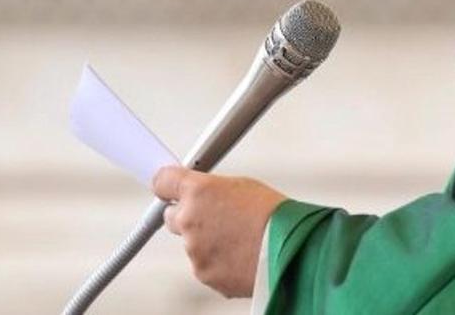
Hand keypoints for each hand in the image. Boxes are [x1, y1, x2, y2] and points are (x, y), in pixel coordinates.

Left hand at [152, 166, 287, 297]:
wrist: (291, 248)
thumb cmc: (275, 215)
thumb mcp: (244, 187)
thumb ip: (214, 191)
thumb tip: (204, 196)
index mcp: (199, 191)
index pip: (163, 181)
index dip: (168, 185)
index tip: (169, 188)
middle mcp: (189, 219)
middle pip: (173, 216)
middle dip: (189, 217)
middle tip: (215, 218)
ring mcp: (194, 249)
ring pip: (191, 243)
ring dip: (208, 241)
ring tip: (239, 239)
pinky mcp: (203, 273)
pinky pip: (205, 264)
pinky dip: (218, 261)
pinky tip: (240, 255)